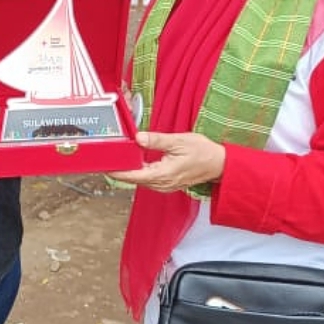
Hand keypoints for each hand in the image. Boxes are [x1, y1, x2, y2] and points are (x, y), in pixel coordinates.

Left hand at [110, 130, 225, 192]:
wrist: (219, 164)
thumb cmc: (202, 152)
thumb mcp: (179, 141)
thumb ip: (157, 140)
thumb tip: (138, 138)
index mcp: (163, 174)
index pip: (134, 175)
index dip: (118, 172)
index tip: (105, 167)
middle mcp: (162, 183)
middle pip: (135, 179)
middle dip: (121, 170)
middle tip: (107, 158)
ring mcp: (165, 185)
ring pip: (141, 180)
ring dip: (130, 171)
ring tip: (118, 159)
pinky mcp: (168, 183)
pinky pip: (149, 179)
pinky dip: (140, 172)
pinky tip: (135, 162)